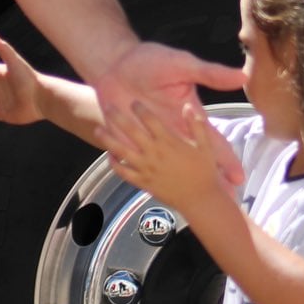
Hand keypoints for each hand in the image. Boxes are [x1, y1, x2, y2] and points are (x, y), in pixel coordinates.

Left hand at [91, 40, 246, 184]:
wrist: (116, 62)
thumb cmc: (151, 61)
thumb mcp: (184, 65)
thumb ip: (209, 73)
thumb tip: (242, 75)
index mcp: (185, 117)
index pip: (213, 141)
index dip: (226, 159)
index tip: (239, 179)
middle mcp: (168, 131)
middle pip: (188, 160)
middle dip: (200, 179)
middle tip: (213, 198)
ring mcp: (145, 138)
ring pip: (158, 164)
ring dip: (165, 175)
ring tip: (178, 190)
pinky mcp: (123, 139)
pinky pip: (125, 161)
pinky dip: (125, 167)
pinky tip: (137, 181)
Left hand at [102, 99, 228, 215]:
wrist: (200, 200)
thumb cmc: (204, 172)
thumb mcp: (205, 146)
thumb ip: (197, 125)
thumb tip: (188, 106)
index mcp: (169, 142)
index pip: (150, 120)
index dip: (140, 109)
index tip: (134, 102)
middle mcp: (154, 153)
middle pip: (131, 131)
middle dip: (118, 117)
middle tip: (107, 106)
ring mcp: (146, 168)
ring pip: (121, 151)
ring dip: (107, 139)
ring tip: (97, 129)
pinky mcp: (142, 182)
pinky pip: (123, 172)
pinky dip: (114, 164)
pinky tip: (109, 155)